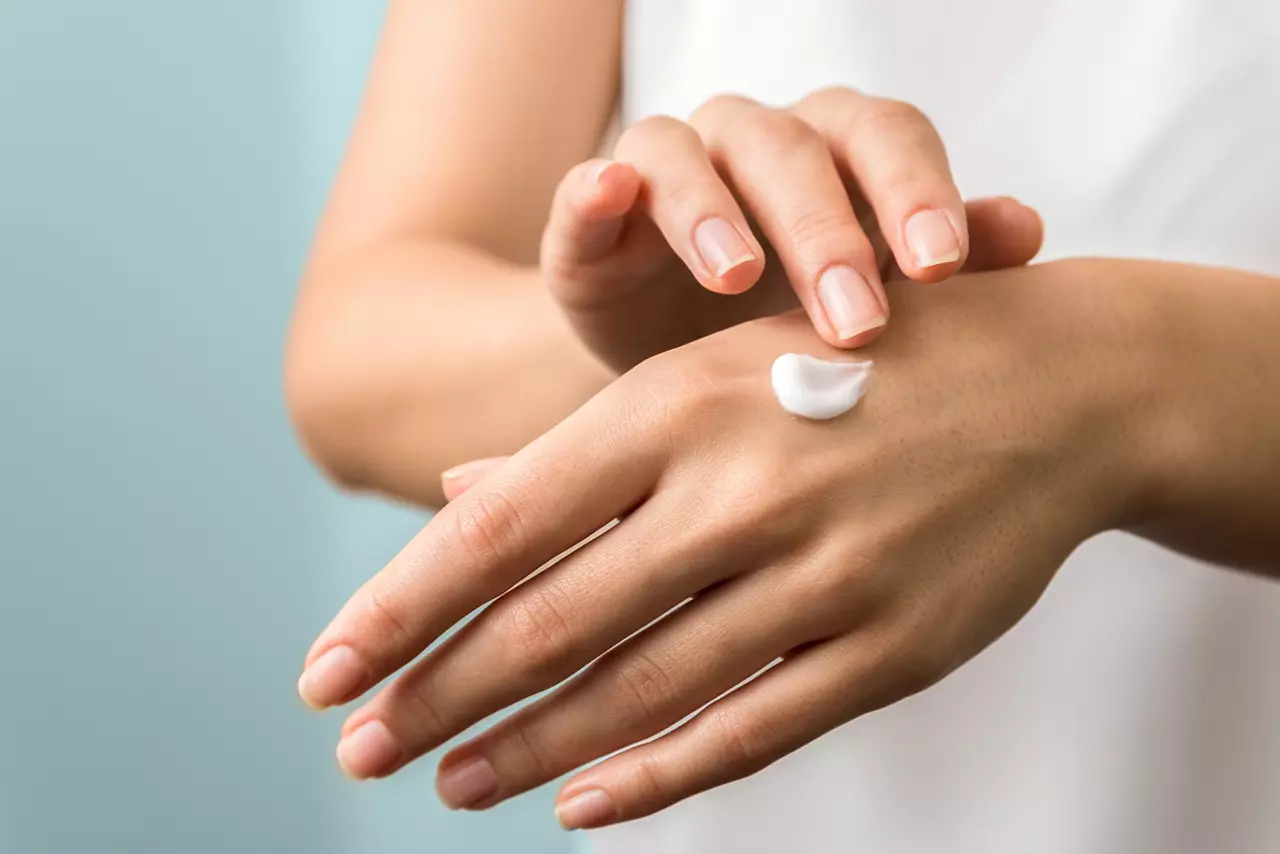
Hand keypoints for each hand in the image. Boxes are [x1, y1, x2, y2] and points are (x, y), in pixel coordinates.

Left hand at [297, 260, 1165, 827]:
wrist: (1055, 388)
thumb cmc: (853, 367)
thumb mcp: (713, 370)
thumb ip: (584, 447)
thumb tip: (453, 501)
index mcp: (678, 403)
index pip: (501, 526)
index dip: (400, 607)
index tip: (323, 671)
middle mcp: (740, 489)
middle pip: (550, 621)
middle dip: (439, 695)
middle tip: (357, 749)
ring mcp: (823, 574)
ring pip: (639, 691)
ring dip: (528, 750)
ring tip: (449, 784)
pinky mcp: (891, 646)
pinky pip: (751, 729)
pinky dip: (656, 777)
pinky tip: (582, 806)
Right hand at [541, 87, 1043, 371]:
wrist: (678, 382)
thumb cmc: (792, 334)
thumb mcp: (873, 307)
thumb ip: (945, 265)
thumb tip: (1027, 230)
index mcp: (835, 155)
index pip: (884, 139)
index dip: (913, 189)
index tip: (942, 266)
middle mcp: (752, 144)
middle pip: (791, 148)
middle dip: (824, 229)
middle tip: (855, 320)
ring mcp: (667, 172)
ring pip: (686, 153)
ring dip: (712, 208)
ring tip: (737, 278)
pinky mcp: (590, 218)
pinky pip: (586, 186)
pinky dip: (594, 188)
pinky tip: (609, 195)